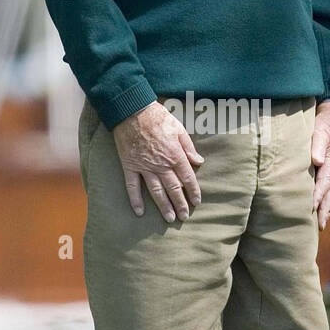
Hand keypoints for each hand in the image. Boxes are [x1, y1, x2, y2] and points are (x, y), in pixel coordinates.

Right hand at [112, 100, 203, 221]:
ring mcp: (144, 167)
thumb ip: (189, 147)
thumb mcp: (179, 129)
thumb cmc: (157, 117)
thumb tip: (199, 162)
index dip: (193, 191)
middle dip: (180, 204)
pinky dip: (135, 199)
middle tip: (184, 217)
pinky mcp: (130, 166)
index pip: (187, 178)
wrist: (132, 111)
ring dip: (163, 206)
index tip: (196, 202)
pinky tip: (139, 212)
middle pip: (174, 189)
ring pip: (156, 191)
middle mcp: (161, 165)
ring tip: (169, 218)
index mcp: (175, 155)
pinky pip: (132, 186)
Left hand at [311, 100, 329, 230]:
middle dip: (325, 210)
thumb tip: (316, 161)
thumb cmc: (325, 123)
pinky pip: (329, 190)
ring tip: (320, 225)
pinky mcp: (329, 170)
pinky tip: (320, 210)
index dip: (318, 195)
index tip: (311, 207)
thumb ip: (316, 145)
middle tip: (319, 226)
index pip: (324, 182)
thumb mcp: (321, 130)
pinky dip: (326, 202)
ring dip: (326, 209)